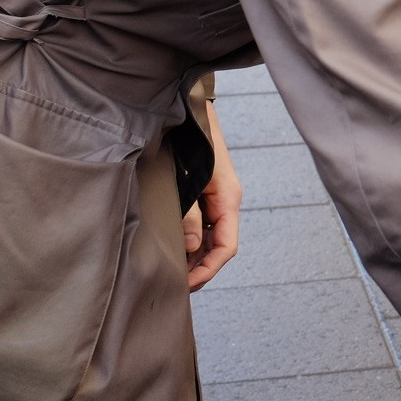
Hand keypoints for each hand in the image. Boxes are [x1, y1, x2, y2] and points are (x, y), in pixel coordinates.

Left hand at [185, 99, 241, 291]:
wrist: (191, 114)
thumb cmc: (194, 142)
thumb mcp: (193, 179)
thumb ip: (191, 213)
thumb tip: (192, 247)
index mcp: (229, 200)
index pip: (226, 247)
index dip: (209, 269)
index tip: (188, 284)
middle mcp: (225, 204)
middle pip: (219, 247)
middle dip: (200, 268)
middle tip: (174, 285)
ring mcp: (215, 201)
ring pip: (210, 239)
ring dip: (194, 257)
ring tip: (171, 272)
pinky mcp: (204, 197)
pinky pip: (202, 227)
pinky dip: (190, 242)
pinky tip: (173, 250)